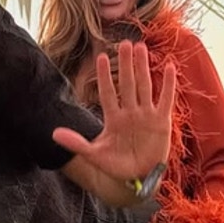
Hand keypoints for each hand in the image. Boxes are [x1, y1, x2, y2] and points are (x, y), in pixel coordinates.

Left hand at [53, 46, 175, 185]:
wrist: (139, 179)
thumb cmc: (117, 167)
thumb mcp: (95, 155)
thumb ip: (77, 143)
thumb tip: (53, 134)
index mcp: (113, 118)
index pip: (108, 92)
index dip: (105, 76)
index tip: (101, 57)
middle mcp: (130, 112)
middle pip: (128, 84)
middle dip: (126, 64)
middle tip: (125, 43)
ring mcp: (146, 115)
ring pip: (145, 86)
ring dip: (143, 68)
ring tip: (141, 47)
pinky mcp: (162, 121)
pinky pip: (166, 99)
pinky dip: (168, 84)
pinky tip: (170, 66)